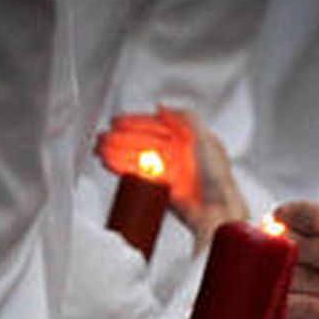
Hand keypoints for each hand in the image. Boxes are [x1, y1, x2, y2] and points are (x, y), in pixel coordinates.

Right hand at [96, 107, 246, 248]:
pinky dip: (124, 170)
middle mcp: (177, 156)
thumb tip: (162, 108)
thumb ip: (185, 118)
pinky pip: (139, 177)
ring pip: (138, 159)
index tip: (117, 121)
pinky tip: (112, 165)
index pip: (155, 127)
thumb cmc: (217, 178)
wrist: (217, 210)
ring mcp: (169, 173)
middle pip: (142, 143)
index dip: (135, 123)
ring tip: (100, 151)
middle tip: (102, 138)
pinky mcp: (163, 191)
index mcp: (188, 140)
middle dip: (121, 139)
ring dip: (118, 154)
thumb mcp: (206, 138)